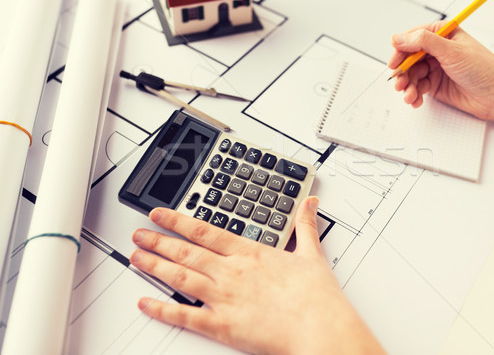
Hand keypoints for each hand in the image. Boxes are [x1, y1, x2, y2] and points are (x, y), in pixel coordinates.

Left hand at [129, 197, 384, 354]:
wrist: (319, 328)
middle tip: (139, 234)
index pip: (205, 231)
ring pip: (180, 278)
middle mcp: (231, 272)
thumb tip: (310, 204)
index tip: (160, 214)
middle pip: (186, 253)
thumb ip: (305, 226)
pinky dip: (162, 310)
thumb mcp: (312, 254)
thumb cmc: (315, 296)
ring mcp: (223, 298)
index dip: (178, 221)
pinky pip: (185, 316)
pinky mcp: (221, 325)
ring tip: (136, 257)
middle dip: (159, 241)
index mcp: (249, 253)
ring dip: (155, 266)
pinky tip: (145, 303)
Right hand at [388, 21, 493, 120]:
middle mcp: (437, 50)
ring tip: (409, 95)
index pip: (412, 38)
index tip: (394, 63)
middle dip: (402, 72)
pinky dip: (414, 95)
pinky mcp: (436, 85)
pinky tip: (415, 100)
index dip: (400, 50)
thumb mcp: (451, 51)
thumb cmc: (484, 70)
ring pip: (411, 75)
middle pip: (408, 58)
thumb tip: (398, 37)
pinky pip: (417, 88)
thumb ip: (423, 42)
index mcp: (442, 34)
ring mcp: (436, 68)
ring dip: (407, 86)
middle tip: (399, 83)